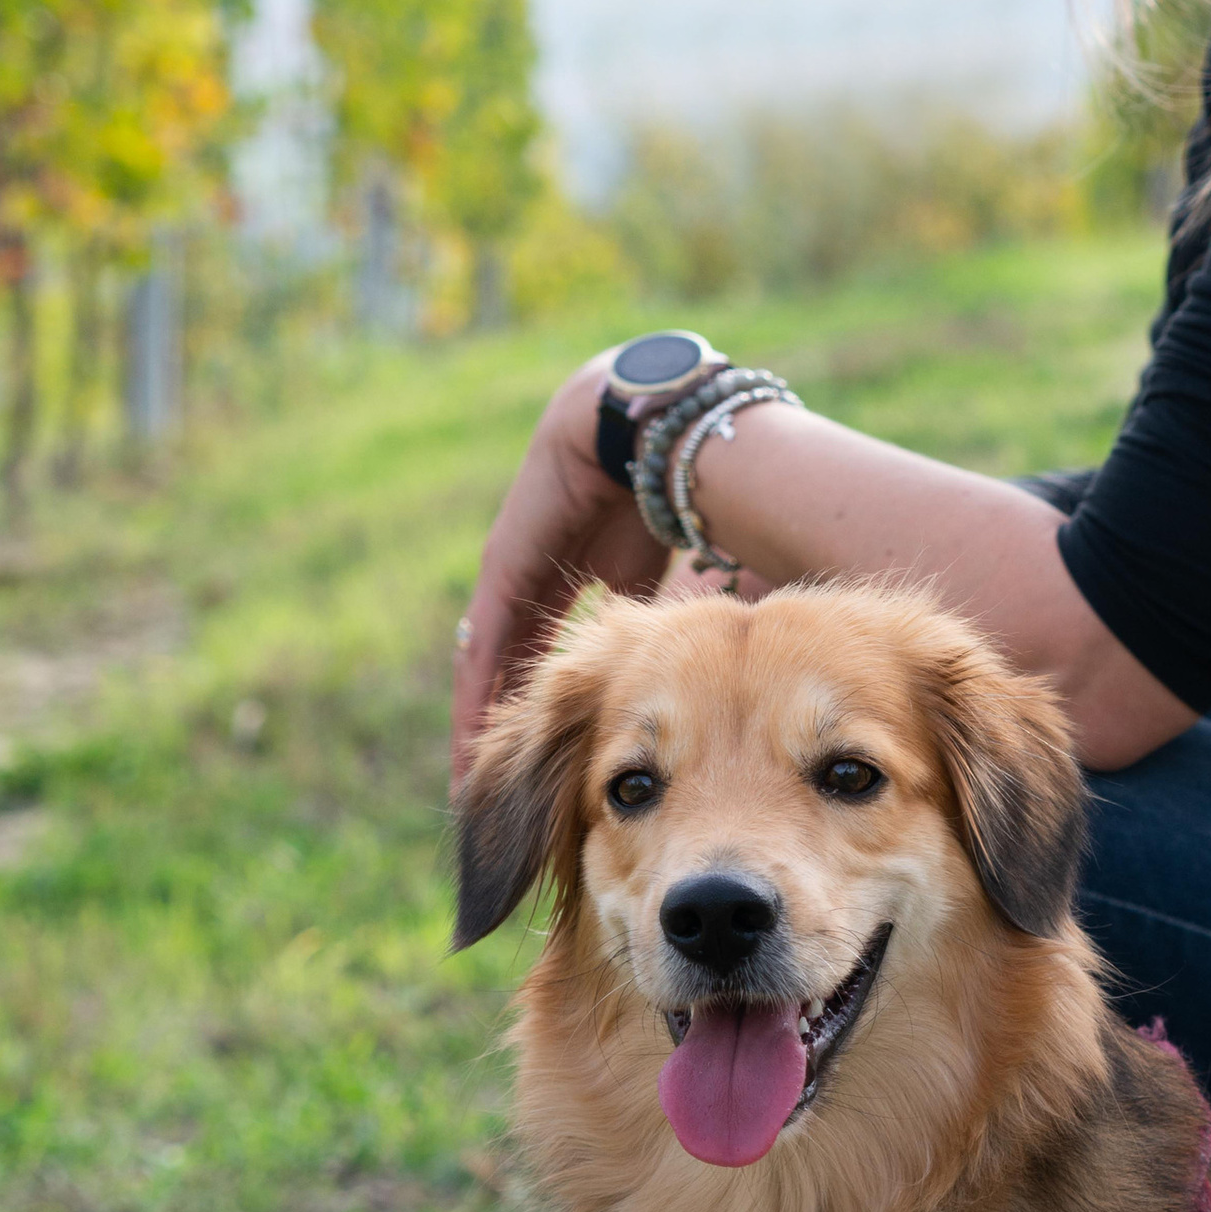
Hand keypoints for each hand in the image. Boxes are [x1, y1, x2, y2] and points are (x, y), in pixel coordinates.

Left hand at [450, 352, 668, 793]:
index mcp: (597, 569)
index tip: (574, 756)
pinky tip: (469, 739)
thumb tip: (741, 658)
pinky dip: (476, 692)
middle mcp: (553, 570)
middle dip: (514, 718)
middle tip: (501, 779)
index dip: (570, 704)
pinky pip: (486, 641)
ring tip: (470, 775)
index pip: (571, 650)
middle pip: (523, 658)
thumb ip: (696, 616)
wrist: (658, 432)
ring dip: (484, 715)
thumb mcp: (690, 574)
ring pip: (495, 656)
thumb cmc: (696, 489)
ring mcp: (524, 566)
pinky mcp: (504, 565)